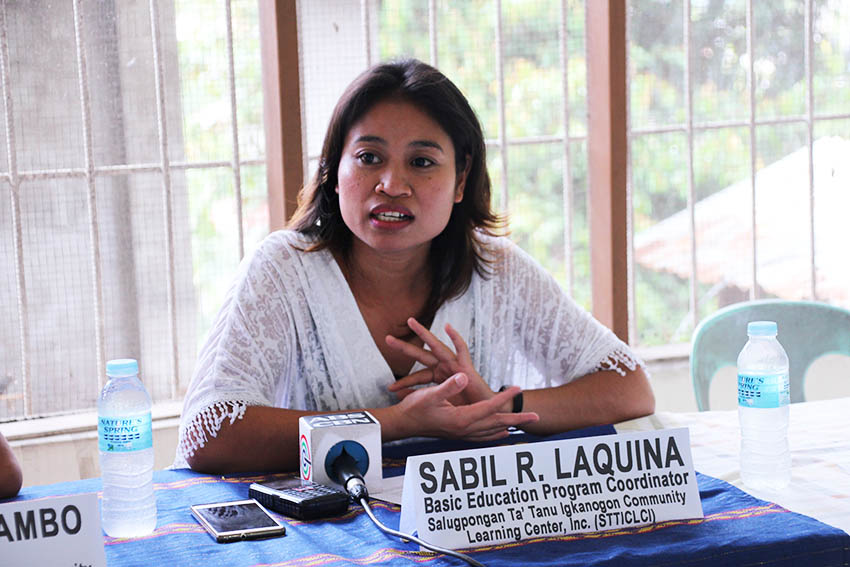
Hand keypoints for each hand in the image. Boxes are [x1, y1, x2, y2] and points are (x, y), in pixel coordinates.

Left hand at [386, 318, 499, 406]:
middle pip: (421, 355)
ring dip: (424, 333)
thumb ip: (423, 396)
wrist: (485, 411)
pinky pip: (462, 349)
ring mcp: (455, 365)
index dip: (404, 382)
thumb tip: (401, 397)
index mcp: (438, 376)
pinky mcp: (466, 366)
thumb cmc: (464, 406)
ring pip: (437, 346)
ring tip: (411, 322)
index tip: (390, 389)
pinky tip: (448, 327)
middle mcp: (444, 367)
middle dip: (404, 347)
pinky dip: (456, 338)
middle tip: (387, 339)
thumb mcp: (440, 401)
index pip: (417, 376)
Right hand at [391, 372, 537, 441]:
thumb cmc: (415, 408)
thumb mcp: (429, 394)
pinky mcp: (458, 434)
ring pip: (491, 432)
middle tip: (536, 417)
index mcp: (461, 419)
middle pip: (496, 424)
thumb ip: (449, 386)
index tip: (517, 388)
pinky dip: (494, 434)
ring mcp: (462, 433)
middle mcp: (465, 428)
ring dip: (508, 427)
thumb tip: (463, 377)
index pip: (489, 408)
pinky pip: (482, 436)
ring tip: (522, 425)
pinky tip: (499, 433)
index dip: (503, 397)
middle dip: (516, 419)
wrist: (403, 423)